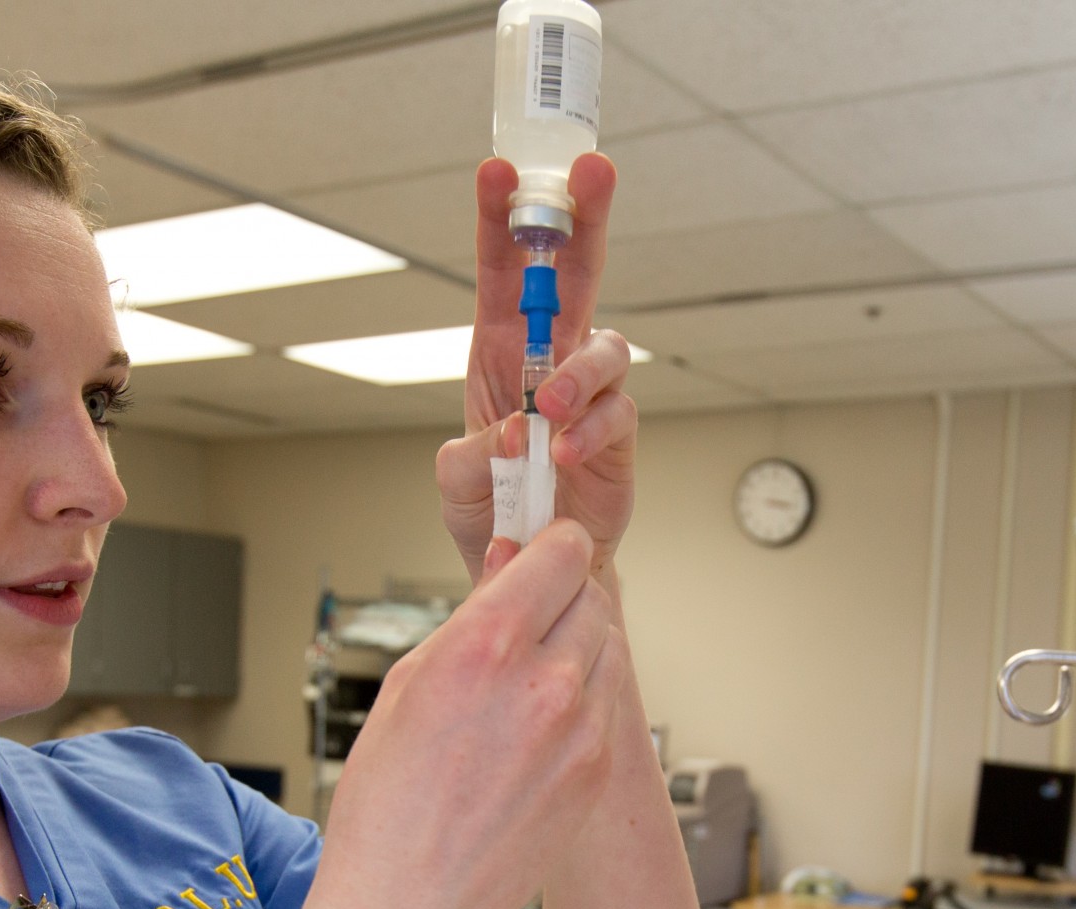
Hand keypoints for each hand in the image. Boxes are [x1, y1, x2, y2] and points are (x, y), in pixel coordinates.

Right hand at [316, 520, 623, 908]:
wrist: (414, 904)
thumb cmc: (389, 801)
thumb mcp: (408, 685)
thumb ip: (471, 616)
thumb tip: (510, 563)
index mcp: (486, 646)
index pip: (562, 552)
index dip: (549, 549)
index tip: (537, 556)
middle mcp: (546, 683)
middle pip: (593, 595)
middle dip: (562, 598)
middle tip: (527, 618)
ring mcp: (582, 730)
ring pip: (608, 648)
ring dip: (576, 647)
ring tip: (526, 678)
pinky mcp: (599, 769)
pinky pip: (606, 704)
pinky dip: (580, 700)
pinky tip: (534, 728)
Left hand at [437, 154, 635, 580]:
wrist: (534, 567)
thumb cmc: (492, 514)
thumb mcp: (456, 484)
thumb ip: (468, 459)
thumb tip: (508, 434)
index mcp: (501, 349)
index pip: (503, 269)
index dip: (502, 219)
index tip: (499, 172)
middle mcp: (550, 358)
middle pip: (576, 272)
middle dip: (584, 217)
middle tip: (593, 173)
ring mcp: (590, 393)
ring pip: (604, 347)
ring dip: (577, 370)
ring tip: (549, 410)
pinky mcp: (619, 433)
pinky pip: (617, 413)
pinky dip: (589, 430)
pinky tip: (561, 454)